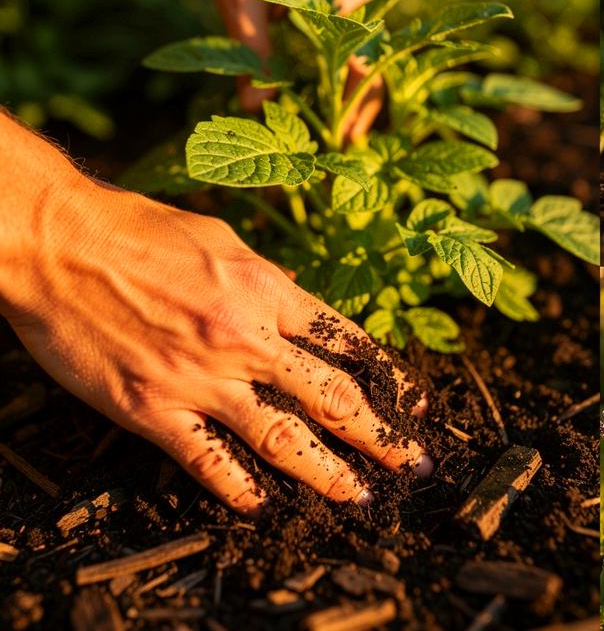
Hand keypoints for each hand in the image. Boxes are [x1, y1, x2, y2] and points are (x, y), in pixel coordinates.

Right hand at [0, 158, 431, 516]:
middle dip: (381, 436)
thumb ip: (267, 283)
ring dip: (328, 474)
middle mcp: (246, 339)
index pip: (347, 343)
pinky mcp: (152, 408)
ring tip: (360, 498)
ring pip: (282, 439)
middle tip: (412, 464)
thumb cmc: (136, 229)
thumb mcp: (221, 241)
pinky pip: (206, 460)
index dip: (388, 379)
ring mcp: (200, 378)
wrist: (56, 242)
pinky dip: (238, 488)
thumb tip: (296, 305)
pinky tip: (263, 508)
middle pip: (332, 398)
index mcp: (267, 292)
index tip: (413, 404)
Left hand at [200, 0, 383, 142]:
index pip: (360, 57)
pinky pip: (362, 47)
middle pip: (375, 65)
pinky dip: (352, 79)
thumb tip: (252, 107)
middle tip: (343, 154)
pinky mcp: (354, 3)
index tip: (340, 141)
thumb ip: (249, 49)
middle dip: (361, 112)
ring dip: (359, 100)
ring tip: (344, 141)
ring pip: (373, 59)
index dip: (353, 104)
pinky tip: (340, 110)